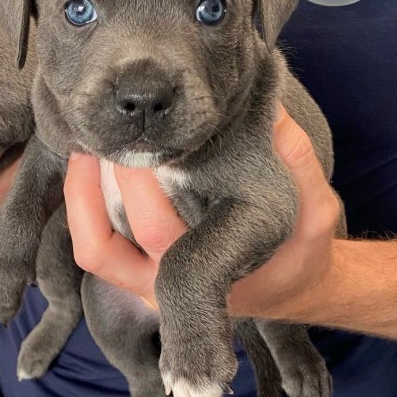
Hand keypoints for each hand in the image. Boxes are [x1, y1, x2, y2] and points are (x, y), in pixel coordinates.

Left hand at [64, 106, 340, 319]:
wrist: (291, 287)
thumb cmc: (301, 251)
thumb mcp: (315, 208)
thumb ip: (297, 161)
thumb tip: (268, 107)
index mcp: (211, 275)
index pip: (159, 235)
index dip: (138, 187)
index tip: (142, 140)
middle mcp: (169, 289)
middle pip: (111, 240)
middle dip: (105, 180)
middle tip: (112, 133)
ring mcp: (147, 285)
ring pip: (92, 248)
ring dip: (81, 197)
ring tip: (88, 148)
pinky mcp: (137, 274)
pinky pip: (97, 246)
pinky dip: (87, 208)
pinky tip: (96, 167)